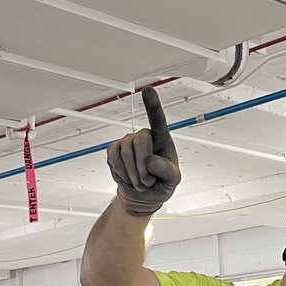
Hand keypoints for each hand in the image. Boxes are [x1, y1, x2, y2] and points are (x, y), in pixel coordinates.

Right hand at [106, 86, 180, 216]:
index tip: (148, 90)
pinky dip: (121, 174)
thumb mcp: (172, 180)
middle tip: (148, 182)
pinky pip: (113, 159)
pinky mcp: (114, 151)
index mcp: (162, 139)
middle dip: (143, 166)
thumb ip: (166, 170)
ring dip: (134, 175)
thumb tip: (150, 161)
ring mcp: (127, 142)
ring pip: (126, 152)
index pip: (158, 120)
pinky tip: (128, 178)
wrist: (144, 196)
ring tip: (141, 182)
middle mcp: (144, 136)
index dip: (152, 105)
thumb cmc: (162, 183)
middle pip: (140, 141)